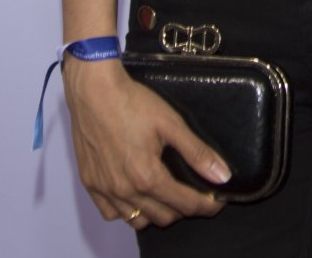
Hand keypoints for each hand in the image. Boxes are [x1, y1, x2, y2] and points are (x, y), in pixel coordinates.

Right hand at [63, 56, 229, 229]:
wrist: (94, 91)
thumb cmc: (131, 102)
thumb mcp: (171, 123)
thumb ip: (197, 152)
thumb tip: (221, 175)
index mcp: (147, 176)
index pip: (185, 204)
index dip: (206, 206)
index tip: (216, 203)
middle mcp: (125, 190)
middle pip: (163, 217)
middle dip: (184, 209)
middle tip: (195, 194)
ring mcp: (105, 190)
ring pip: (137, 220)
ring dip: (157, 213)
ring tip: (169, 196)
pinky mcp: (90, 184)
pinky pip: (112, 213)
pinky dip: (128, 211)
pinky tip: (137, 196)